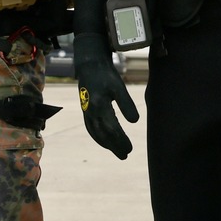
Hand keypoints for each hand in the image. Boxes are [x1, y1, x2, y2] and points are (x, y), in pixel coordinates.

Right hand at [74, 32, 138, 158]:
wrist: (88, 65)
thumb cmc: (105, 75)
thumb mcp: (119, 87)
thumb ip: (126, 104)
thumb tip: (135, 121)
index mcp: (99, 106)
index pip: (112, 129)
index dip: (121, 140)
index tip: (130, 148)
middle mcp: (91, 112)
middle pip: (104, 135)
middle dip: (115, 146)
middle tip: (126, 155)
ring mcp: (86, 112)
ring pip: (96, 134)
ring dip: (107, 145)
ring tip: (118, 152)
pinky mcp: (85, 111)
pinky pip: (91, 129)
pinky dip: (99, 138)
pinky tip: (106, 141)